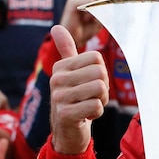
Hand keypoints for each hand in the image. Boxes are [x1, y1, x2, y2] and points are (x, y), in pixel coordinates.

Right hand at [49, 24, 108, 154]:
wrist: (66, 131)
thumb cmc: (74, 99)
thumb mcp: (70, 73)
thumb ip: (66, 50)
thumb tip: (56, 27)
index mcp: (60, 67)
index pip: (97, 58)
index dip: (101, 74)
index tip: (89, 85)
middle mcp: (56, 79)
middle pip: (100, 73)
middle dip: (102, 89)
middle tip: (90, 98)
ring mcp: (59, 97)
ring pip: (99, 89)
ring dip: (100, 101)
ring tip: (87, 106)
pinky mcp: (64, 114)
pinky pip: (96, 106)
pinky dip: (96, 113)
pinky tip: (84, 117)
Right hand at [60, 0, 108, 45]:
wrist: (74, 39)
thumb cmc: (87, 27)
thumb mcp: (104, 14)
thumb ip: (112, 3)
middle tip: (97, 12)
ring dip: (99, 7)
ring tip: (89, 17)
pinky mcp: (73, 2)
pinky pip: (91, 1)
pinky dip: (93, 12)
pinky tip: (85, 19)